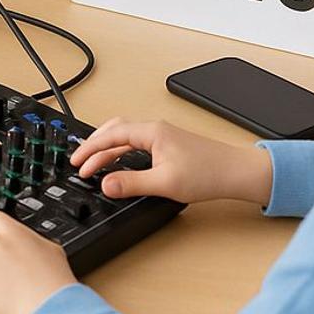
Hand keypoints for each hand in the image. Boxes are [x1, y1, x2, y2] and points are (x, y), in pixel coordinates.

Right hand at [70, 117, 273, 205]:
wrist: (236, 172)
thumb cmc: (207, 173)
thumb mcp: (164, 183)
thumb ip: (132, 184)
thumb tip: (105, 184)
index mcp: (151, 131)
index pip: (111, 135)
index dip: (91, 149)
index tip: (77, 162)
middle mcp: (155, 129)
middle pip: (115, 130)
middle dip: (95, 144)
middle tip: (79, 161)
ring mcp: (163, 135)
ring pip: (126, 135)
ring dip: (108, 147)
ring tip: (94, 161)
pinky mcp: (169, 145)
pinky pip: (136, 142)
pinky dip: (121, 150)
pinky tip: (121, 162)